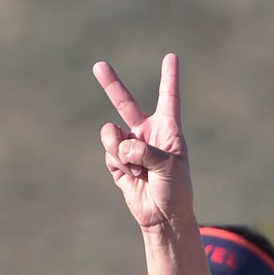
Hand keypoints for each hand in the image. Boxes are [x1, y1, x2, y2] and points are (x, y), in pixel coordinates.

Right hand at [93, 52, 194, 240]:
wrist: (163, 217)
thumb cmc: (175, 191)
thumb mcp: (169, 167)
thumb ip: (146, 151)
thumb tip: (122, 145)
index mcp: (168, 130)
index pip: (169, 98)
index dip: (169, 77)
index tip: (171, 57)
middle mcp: (148, 134)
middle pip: (125, 103)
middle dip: (111, 85)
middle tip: (98, 65)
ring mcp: (130, 147)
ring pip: (111, 133)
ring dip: (118, 149)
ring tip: (135, 168)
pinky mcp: (117, 162)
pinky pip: (109, 152)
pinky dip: (118, 164)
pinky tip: (132, 177)